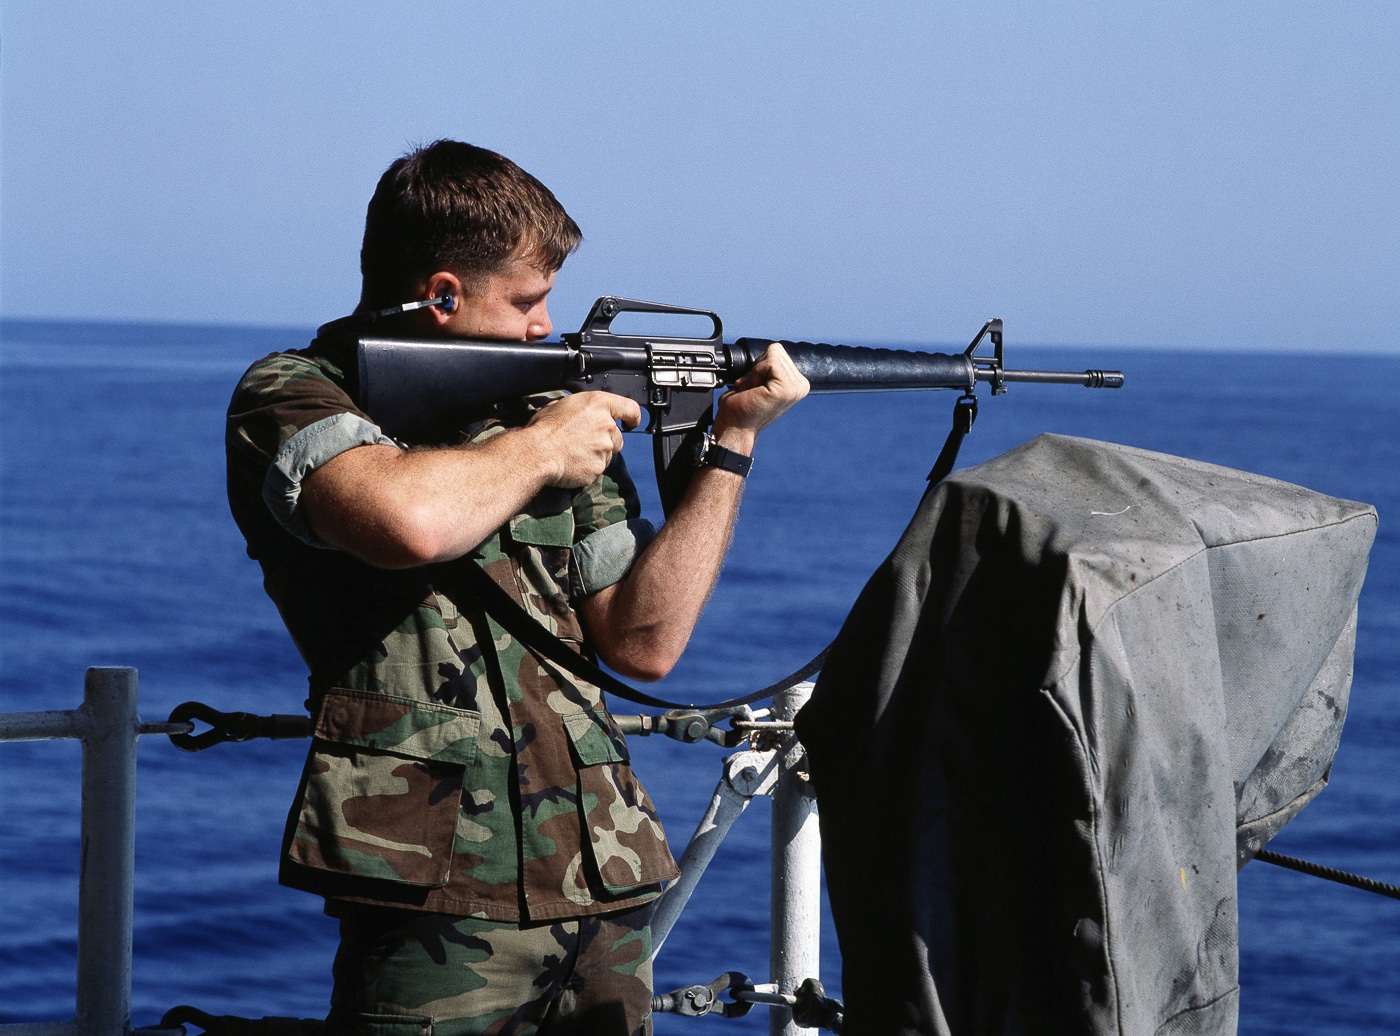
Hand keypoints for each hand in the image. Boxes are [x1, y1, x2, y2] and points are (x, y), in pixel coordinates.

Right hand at [525, 391, 641, 487]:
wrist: (536, 453)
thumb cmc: (543, 428)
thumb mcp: (561, 405)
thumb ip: (581, 408)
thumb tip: (583, 412)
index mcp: (597, 404)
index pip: (629, 408)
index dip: (632, 416)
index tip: (631, 422)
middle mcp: (606, 425)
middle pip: (617, 436)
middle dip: (605, 440)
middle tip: (584, 441)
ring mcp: (604, 448)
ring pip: (608, 454)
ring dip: (597, 454)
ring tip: (574, 453)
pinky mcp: (599, 468)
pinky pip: (598, 469)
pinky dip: (588, 468)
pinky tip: (573, 463)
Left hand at [713, 343, 809, 437]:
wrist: (735, 429)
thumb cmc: (741, 408)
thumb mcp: (759, 380)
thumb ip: (769, 366)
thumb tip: (771, 349)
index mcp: (797, 383)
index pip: (777, 351)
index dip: (759, 365)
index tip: (755, 386)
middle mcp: (801, 385)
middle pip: (775, 350)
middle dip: (758, 367)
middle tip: (753, 389)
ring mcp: (796, 387)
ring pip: (773, 354)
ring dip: (756, 372)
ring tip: (754, 391)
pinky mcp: (786, 388)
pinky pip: (769, 363)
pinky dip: (756, 374)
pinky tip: (754, 390)